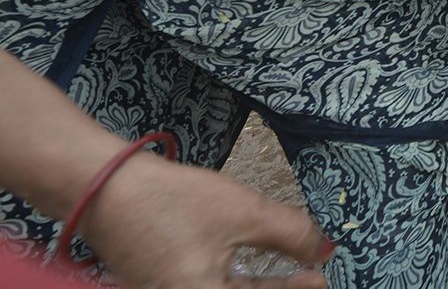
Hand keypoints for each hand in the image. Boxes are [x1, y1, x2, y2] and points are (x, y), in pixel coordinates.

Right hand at [81, 151, 333, 287]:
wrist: (104, 187)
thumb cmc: (174, 202)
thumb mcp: (245, 213)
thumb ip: (292, 235)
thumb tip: (325, 250)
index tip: (320, 279)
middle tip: (307, 279)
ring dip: (254, 287)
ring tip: (286, 272)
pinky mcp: (156, 285)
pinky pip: (203, 288)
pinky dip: (230, 282)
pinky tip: (246, 268)